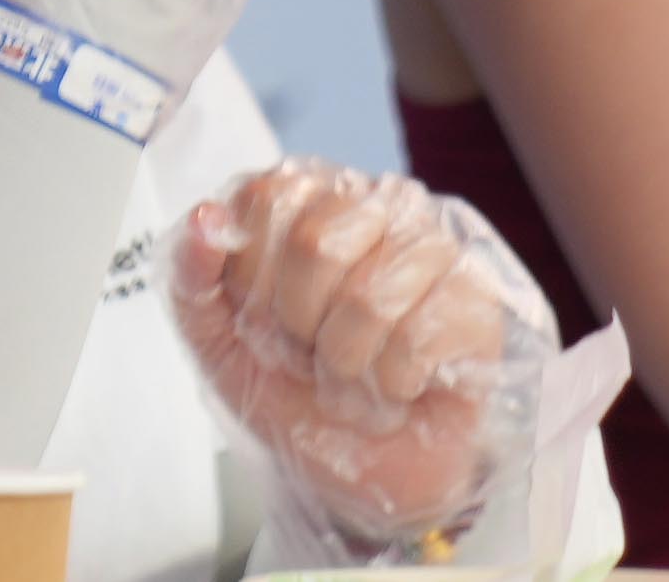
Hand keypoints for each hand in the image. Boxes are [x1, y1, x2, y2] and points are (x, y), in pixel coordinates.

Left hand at [174, 160, 550, 553]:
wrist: (358, 472)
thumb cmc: (294, 394)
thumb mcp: (218, 344)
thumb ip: (193, 278)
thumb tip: (205, 217)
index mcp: (309, 199)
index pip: (267, 197)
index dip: (254, 280)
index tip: (264, 321)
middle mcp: (375, 205)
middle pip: (316, 242)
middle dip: (298, 327)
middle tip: (311, 355)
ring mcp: (432, 248)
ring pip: (370, 299)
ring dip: (345, 365)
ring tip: (352, 377)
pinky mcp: (476, 300)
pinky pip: (419, 338)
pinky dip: (390, 385)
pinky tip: (396, 388)